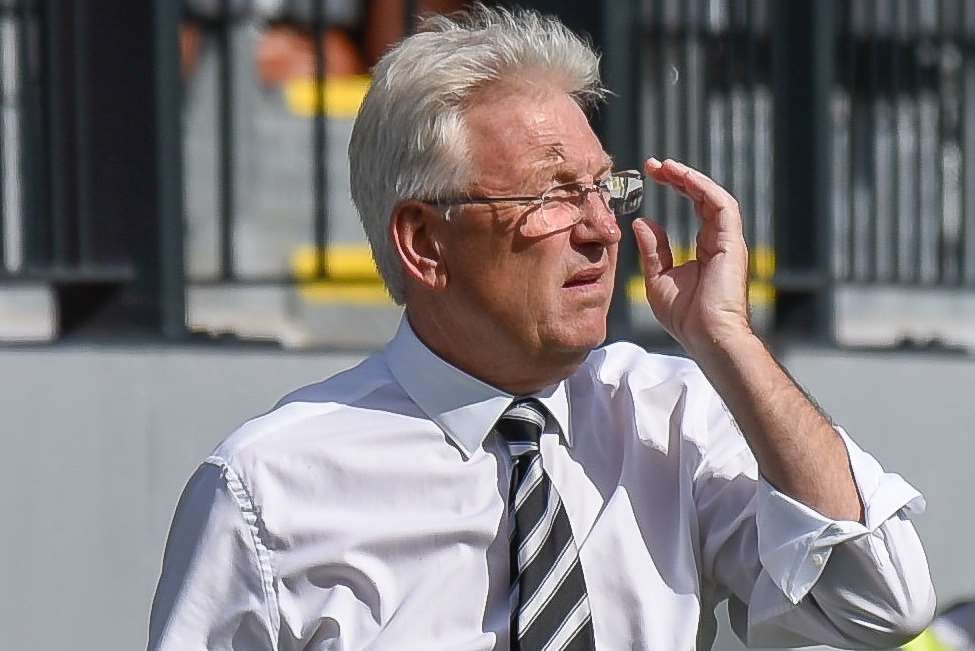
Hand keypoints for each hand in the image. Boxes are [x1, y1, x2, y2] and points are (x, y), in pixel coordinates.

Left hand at [632, 158, 751, 355]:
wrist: (707, 337)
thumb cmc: (685, 318)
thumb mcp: (658, 279)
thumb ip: (653, 250)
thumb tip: (643, 222)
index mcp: (706, 248)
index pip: (694, 207)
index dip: (676, 187)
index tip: (651, 176)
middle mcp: (720, 241)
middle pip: (703, 196)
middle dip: (679, 176)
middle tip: (653, 164)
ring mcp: (728, 241)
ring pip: (713, 196)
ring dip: (689, 177)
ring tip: (664, 166)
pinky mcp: (732, 243)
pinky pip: (722, 206)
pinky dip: (703, 188)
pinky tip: (682, 177)